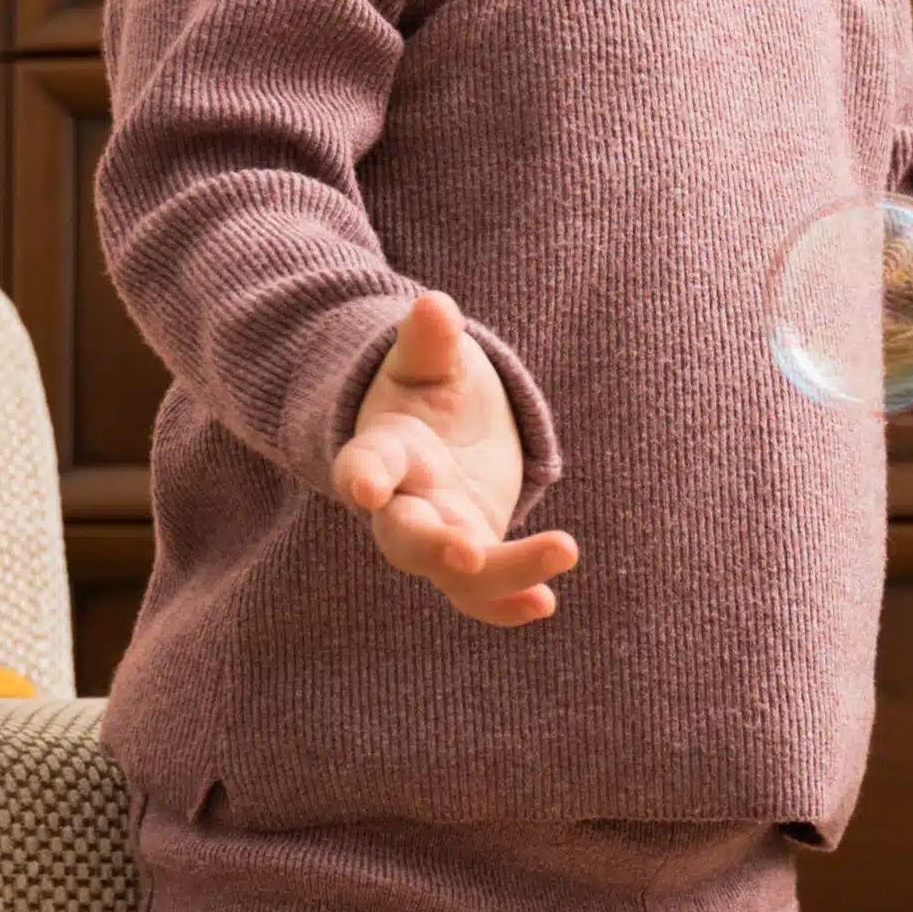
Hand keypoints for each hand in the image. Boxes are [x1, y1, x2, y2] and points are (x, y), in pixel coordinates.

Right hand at [331, 292, 576, 626]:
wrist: (441, 431)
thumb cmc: (428, 386)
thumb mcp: (429, 359)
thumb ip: (429, 341)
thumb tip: (435, 307)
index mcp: (385, 449)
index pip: (368, 464)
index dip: (362, 476)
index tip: (362, 489)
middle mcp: (404, 504)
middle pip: (406, 538)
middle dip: (433, 548)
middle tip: (465, 554)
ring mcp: (438, 535)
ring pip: (455, 574)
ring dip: (498, 579)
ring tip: (550, 580)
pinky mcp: (472, 555)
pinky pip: (484, 592)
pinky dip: (508, 604)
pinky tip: (545, 604)